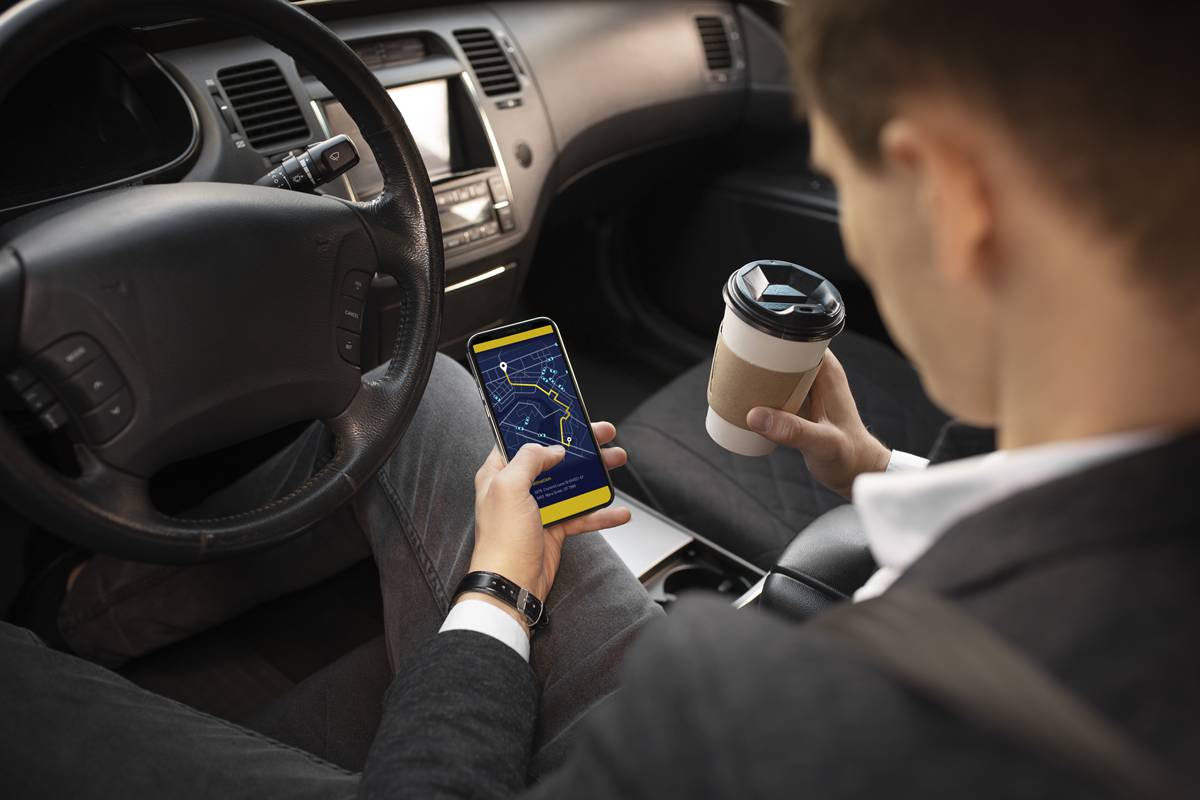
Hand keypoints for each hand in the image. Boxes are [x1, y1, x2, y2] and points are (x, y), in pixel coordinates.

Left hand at [465, 421, 630, 627]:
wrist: (511, 585)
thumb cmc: (502, 541)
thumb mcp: (509, 488)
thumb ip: (529, 460)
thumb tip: (551, 449)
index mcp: (498, 474)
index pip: (522, 440)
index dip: (545, 427)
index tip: (567, 417)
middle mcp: (518, 488)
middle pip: (554, 458)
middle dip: (582, 446)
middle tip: (603, 434)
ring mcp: (537, 508)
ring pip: (572, 483)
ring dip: (596, 474)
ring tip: (617, 461)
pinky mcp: (554, 528)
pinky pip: (581, 514)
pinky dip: (601, 513)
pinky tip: (619, 511)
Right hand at [745, 350, 890, 497]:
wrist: (857, 471)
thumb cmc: (849, 456)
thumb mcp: (822, 444)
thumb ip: (792, 430)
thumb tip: (754, 416)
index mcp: (827, 371)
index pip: (799, 337)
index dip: (775, 334)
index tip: (750, 339)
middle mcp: (817, 374)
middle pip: (783, 350)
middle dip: (758, 352)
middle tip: (733, 360)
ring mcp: (807, 387)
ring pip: (777, 368)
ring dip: (757, 371)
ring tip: (732, 375)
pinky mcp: (798, 401)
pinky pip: (775, 386)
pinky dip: (760, 388)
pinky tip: (743, 396)